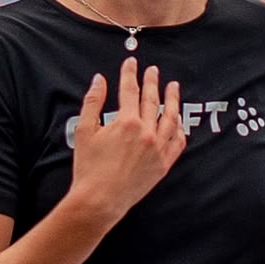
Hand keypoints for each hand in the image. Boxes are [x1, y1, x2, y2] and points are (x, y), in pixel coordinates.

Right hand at [66, 58, 184, 228]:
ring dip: (173, 100)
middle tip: (153, 70)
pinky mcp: (163, 165)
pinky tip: (178, 121)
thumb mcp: (85, 131)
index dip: (130, 74)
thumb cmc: (89, 168)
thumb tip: (99, 80)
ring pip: (171, 118)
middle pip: (152, 100)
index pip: (130, 90)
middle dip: (152, 82)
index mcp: (127, 122)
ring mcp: (158, 149)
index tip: (132, 63)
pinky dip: (179, 128)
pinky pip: (178, 142)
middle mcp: (147, 133)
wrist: (100, 200)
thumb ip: (93, 102)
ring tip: (174, 88)